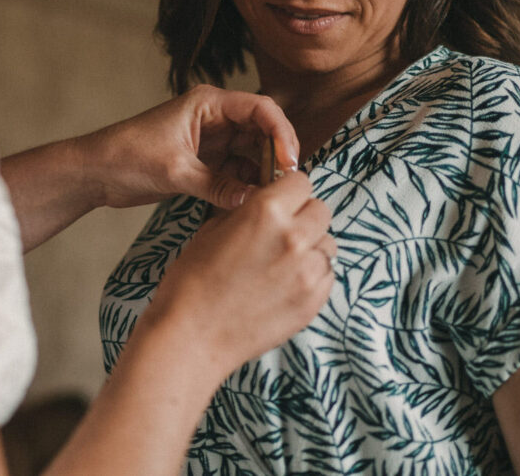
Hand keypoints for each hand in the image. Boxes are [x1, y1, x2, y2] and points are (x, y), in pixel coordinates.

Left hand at [79, 85, 300, 210]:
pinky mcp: (206, 161)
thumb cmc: (127, 157)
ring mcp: (212, 140)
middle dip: (277, 155)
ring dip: (264, 172)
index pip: (261, 108)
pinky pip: (238, 170)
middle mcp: (216, 117)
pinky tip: (253, 202)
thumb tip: (253, 200)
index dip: (281, 133)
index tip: (290, 162)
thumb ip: (216, 186)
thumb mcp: (175, 172)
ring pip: (253, 152)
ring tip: (271, 198)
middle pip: (262, 130)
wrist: (96, 172)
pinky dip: (247, 184)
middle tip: (287, 185)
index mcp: (209, 103)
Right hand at [142, 172, 334, 374]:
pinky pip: (327, 276)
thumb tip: (265, 201)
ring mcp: (308, 272)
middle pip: (321, 210)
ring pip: (328, 244)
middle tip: (282, 232)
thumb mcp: (212, 229)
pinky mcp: (314, 302)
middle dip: (303, 216)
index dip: (289, 191)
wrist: (191, 337)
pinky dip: (313, 276)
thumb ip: (248, 211)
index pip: (301, 182)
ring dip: (311, 247)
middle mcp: (294, 237)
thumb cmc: (192, 282)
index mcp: (266, 211)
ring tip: (283, 263)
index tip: (282, 200)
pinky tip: (286, 285)